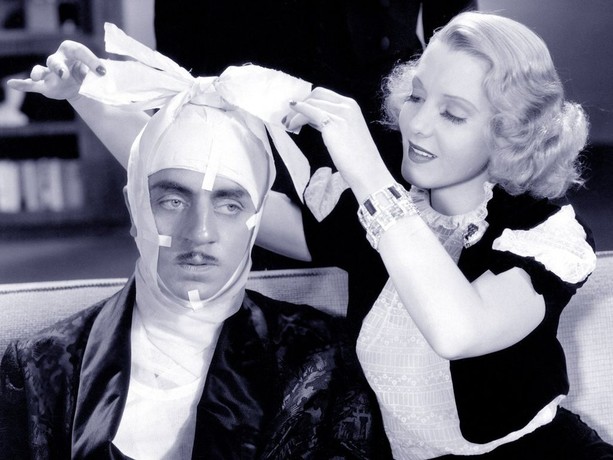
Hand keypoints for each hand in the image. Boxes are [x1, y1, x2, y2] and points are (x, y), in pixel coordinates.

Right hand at [7, 40, 105, 100]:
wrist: (83, 86)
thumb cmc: (90, 73)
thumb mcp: (98, 71)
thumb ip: (100, 71)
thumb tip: (103, 74)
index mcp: (72, 50)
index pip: (79, 51)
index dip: (91, 61)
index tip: (102, 72)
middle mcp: (58, 59)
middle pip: (56, 61)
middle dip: (58, 67)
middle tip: (64, 74)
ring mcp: (50, 72)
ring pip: (42, 70)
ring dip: (39, 73)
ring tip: (38, 78)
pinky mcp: (45, 84)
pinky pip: (31, 84)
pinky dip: (22, 84)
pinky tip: (12, 84)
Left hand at [284, 87, 394, 201]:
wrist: (367, 171)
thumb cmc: (358, 158)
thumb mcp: (345, 133)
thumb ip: (331, 123)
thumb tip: (312, 119)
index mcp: (352, 106)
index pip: (325, 95)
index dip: (308, 101)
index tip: (297, 111)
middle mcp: (347, 105)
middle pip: (316, 95)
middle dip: (301, 103)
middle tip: (289, 117)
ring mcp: (340, 113)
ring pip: (310, 103)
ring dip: (295, 113)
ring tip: (287, 124)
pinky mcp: (331, 123)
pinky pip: (309, 112)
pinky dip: (297, 116)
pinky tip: (291, 123)